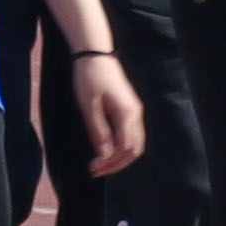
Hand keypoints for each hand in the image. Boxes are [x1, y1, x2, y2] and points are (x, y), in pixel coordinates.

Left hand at [68, 56, 147, 174]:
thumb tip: (105, 156)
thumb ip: (99, 132)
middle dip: (117, 163)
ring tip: (100, 163)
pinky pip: (131, 134)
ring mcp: (134, 111)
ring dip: (119, 156)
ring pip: (135, 142)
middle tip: (96, 171)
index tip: (93, 169)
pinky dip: (121, 146)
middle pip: (135, 149)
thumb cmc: (90, 78)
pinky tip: (106, 149)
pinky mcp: (129, 108)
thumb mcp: (89, 107)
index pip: (126, 148)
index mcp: (127, 114)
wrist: (95, 54)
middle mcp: (136, 115)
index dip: (111, 163)